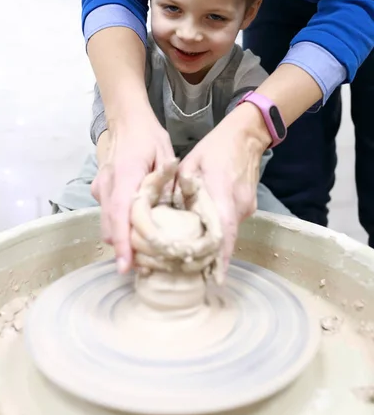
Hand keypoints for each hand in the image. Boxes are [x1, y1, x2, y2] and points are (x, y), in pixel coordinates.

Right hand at [91, 116, 174, 272]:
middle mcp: (107, 185)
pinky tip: (137, 228)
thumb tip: (173, 212)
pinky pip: (108, 215)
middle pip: (110, 226)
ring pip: (107, 223)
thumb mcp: (165, 155)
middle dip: (124, 248)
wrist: (125, 120)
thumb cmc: (148, 137)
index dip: (122, 242)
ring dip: (122, 239)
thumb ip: (167, 182)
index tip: (125, 265)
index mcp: (125, 175)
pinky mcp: (100, 191)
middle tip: (146, 266)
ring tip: (145, 252)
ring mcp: (100, 189)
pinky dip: (120, 226)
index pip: (120, 214)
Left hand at [178, 102, 270, 266]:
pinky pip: (232, 222)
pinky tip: (203, 228)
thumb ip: (179, 191)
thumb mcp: (190, 165)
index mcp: (222, 195)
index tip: (214, 280)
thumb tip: (166, 214)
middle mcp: (238, 207)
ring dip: (212, 242)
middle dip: (208, 256)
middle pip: (224, 239)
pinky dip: (218, 228)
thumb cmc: (216, 147)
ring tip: (191, 250)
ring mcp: (246, 207)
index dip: (220, 259)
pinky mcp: (248, 205)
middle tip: (189, 269)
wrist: (247, 135)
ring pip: (228, 231)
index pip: (223, 234)